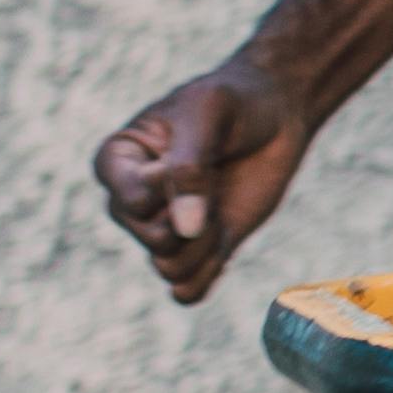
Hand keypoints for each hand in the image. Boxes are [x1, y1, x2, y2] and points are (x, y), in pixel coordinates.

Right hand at [95, 59, 314, 304]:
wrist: (275, 114)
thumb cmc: (232, 103)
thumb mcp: (207, 113)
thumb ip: (189, 167)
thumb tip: (184, 230)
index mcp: (117, 160)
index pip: (129, 201)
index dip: (170, 186)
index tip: (193, 153)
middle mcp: (133, 200)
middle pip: (150, 238)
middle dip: (194, 216)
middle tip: (218, 182)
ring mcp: (166, 226)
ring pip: (167, 268)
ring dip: (205, 247)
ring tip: (221, 212)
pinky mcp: (200, 248)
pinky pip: (186, 289)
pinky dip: (205, 276)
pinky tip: (222, 244)